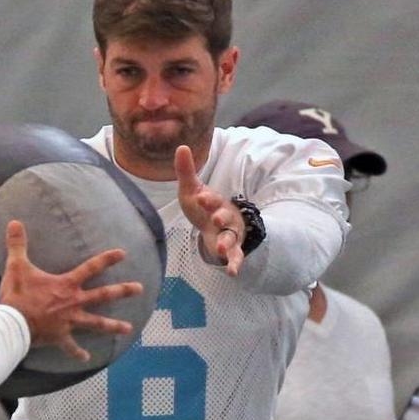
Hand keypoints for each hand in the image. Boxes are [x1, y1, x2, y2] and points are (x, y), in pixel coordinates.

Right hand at [0, 220, 142, 360]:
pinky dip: (78, 353)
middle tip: (140, 288)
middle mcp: (74, 303)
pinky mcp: (60, 337)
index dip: (107, 259)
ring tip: (129, 328)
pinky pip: (71, 347)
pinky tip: (86, 358)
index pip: (91, 267)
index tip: (123, 254)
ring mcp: (69, 322)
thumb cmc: (18, 295)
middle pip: (103, 295)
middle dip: (122, 291)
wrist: (13, 323)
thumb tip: (14, 222)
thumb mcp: (17, 266)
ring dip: (113, 326)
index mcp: (66, 285)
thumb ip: (18, 244)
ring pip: (96, 324)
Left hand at [175, 145, 245, 275]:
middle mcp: (226, 216)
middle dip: (221, 217)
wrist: (215, 224)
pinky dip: (235, 264)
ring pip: (231, 237)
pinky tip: (232, 272)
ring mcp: (231, 233)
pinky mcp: (232, 248)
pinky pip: (237, 256)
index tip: (201, 196)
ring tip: (221, 250)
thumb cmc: (202, 206)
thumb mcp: (191, 190)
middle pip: (225, 216)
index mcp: (215, 201)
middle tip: (216, 219)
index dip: (208, 198)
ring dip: (227, 243)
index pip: (212, 198)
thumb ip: (186, 171)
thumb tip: (181, 146)